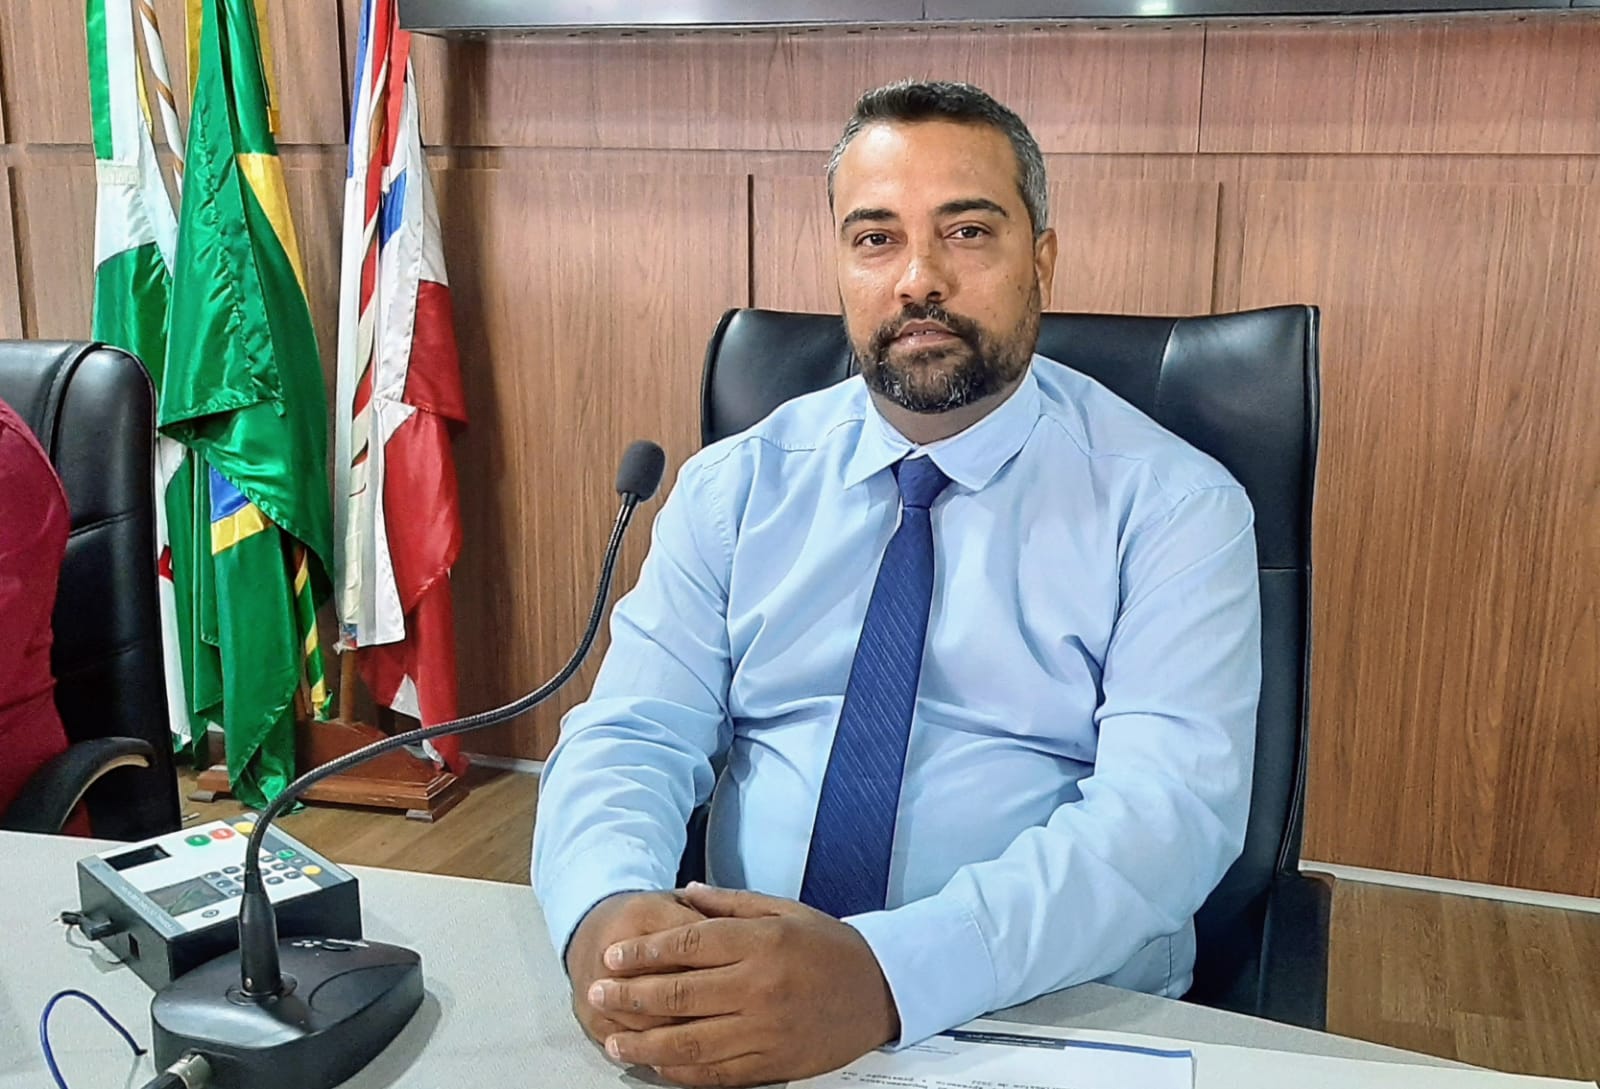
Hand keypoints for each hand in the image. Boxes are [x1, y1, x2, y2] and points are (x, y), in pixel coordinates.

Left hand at [586, 883, 900, 1086]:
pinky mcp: (775, 1064)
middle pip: (680, 995)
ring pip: (692, 1043)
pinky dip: (682, 1074)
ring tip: (614, 1041)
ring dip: (645, 1044)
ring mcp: (767, 1031)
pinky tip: (658, 1067)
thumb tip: (683, 894)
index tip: (613, 958)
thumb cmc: (831, 946)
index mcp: (763, 943)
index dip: (644, 953)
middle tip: (598, 994)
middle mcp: (761, 988)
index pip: (688, 946)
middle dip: (631, 996)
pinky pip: (718, 1075)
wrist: (883, 990)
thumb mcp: (785, 910)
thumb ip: (730, 904)